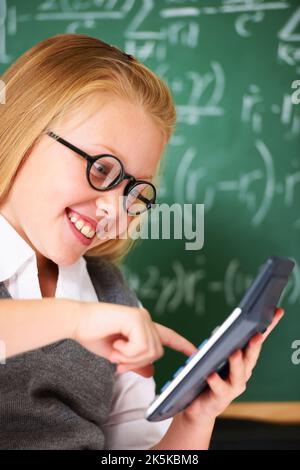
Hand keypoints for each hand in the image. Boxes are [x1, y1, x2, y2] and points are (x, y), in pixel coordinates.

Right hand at [73, 301, 197, 377]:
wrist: (76, 322)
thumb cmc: (93, 335)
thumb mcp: (117, 355)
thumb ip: (135, 362)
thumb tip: (150, 373)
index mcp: (142, 326)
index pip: (168, 336)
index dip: (182, 345)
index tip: (195, 352)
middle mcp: (145, 319)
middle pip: (157, 353)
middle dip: (137, 362)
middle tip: (118, 361)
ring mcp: (141, 317)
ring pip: (150, 351)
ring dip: (130, 358)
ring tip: (115, 351)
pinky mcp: (135, 318)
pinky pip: (142, 346)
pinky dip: (128, 352)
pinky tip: (116, 344)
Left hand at [180, 307, 284, 423]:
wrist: (200, 405)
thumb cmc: (210, 375)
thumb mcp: (217, 355)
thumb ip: (223, 342)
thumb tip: (228, 324)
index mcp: (244, 359)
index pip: (258, 339)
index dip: (269, 325)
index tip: (277, 311)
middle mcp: (243, 372)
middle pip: (251, 356)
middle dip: (254, 345)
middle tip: (257, 333)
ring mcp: (233, 386)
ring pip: (238, 374)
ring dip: (237, 363)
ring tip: (234, 353)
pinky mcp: (220, 397)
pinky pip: (218, 388)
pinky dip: (215, 381)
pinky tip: (210, 374)